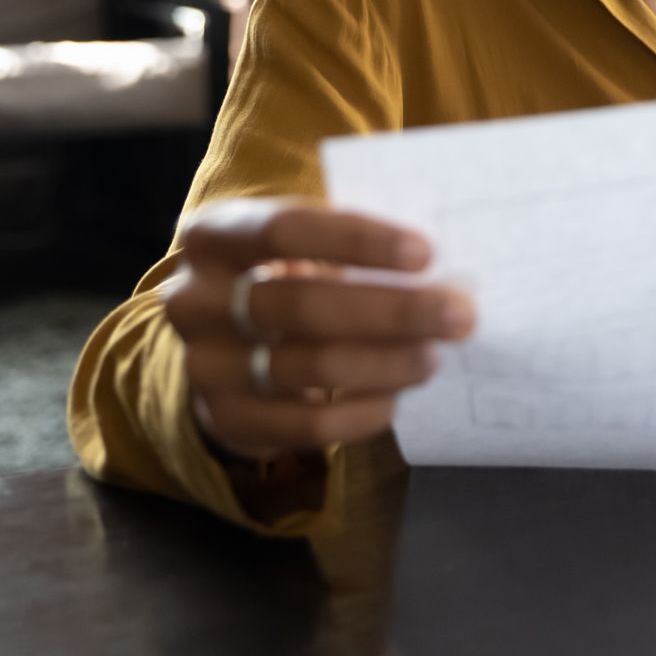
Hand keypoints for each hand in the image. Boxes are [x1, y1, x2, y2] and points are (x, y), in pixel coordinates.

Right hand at [162, 198, 475, 462]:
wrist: (226, 348)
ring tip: (434, 356)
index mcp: (214, 237)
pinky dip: (362, 411)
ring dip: (386, 363)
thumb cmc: (286, 276)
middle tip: (460, 314)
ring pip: (309, 367)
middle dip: (392, 310)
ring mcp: (204, 365)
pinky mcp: (226, 420)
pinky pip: (306, 426)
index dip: (358, 240)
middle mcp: (195, 300)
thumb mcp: (301, 245)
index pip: (285, 229)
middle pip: (302, 304)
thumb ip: (352, 244)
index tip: (425, 252)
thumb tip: (447, 257)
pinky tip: (397, 397)